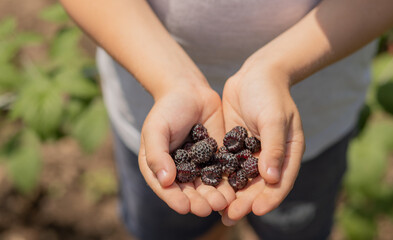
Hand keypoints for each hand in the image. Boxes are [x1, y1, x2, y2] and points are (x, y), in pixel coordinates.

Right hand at [138, 83, 235, 216]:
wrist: (190, 90)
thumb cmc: (167, 108)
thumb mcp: (155, 129)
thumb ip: (156, 154)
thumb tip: (164, 180)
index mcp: (160, 167)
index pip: (166, 188)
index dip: (174, 199)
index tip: (185, 207)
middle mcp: (179, 171)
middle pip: (189, 191)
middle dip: (199, 201)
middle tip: (209, 208)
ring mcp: (199, 165)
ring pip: (207, 185)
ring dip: (215, 195)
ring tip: (225, 201)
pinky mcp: (217, 157)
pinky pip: (223, 172)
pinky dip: (229, 181)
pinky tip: (236, 188)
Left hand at [220, 59, 304, 224]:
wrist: (254, 74)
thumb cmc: (269, 94)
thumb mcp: (273, 118)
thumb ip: (274, 147)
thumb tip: (271, 178)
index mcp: (288, 152)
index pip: (281, 181)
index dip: (270, 198)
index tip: (256, 210)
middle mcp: (271, 157)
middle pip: (260, 186)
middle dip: (247, 202)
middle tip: (231, 216)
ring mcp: (252, 153)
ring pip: (244, 180)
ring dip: (234, 196)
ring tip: (220, 212)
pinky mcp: (236, 147)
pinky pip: (230, 167)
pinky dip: (223, 180)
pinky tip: (210, 190)